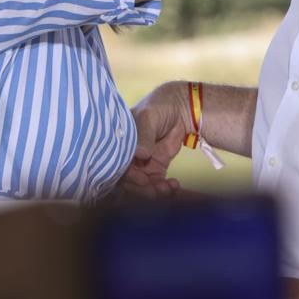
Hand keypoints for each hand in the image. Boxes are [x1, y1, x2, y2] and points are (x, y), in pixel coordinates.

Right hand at [122, 81, 188, 196]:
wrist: (181, 109)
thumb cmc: (159, 107)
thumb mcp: (148, 117)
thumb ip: (143, 135)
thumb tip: (140, 154)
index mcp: (120, 142)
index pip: (117, 163)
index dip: (127, 175)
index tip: (141, 178)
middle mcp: (128, 155)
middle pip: (128, 179)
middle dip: (142, 188)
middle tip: (156, 189)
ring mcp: (142, 163)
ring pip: (142, 185)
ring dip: (154, 191)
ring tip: (167, 189)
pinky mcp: (156, 168)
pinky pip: (157, 184)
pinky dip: (165, 188)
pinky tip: (174, 185)